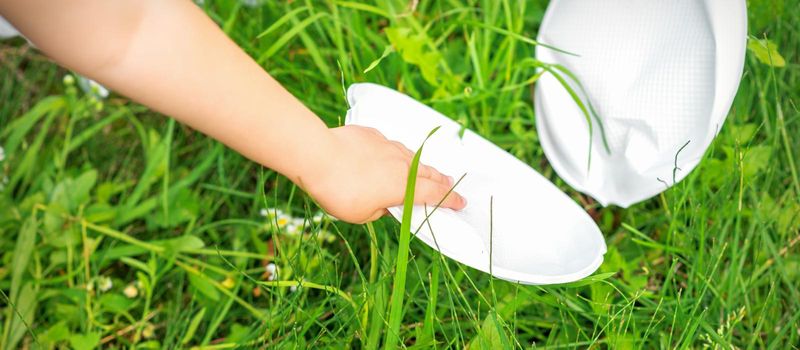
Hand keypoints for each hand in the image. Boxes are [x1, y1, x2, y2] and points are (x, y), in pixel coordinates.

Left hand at [303, 125, 466, 223]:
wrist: (317, 155)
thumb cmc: (339, 191)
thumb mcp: (361, 214)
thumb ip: (379, 210)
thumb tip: (386, 203)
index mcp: (403, 187)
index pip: (435, 195)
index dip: (451, 200)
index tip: (461, 203)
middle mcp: (401, 164)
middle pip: (429, 173)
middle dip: (442, 180)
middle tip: (450, 184)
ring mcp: (388, 146)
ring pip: (411, 156)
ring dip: (421, 166)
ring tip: (425, 171)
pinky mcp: (372, 134)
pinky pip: (389, 145)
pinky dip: (395, 153)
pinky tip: (389, 157)